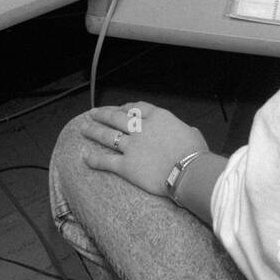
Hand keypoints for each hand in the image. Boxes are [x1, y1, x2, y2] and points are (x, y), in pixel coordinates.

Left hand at [81, 102, 207, 194]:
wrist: (189, 171)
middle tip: (93, 113)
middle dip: (103, 114)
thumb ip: (185, 130)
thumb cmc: (195, 154)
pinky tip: (85, 157)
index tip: (119, 109)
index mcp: (158, 117)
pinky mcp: (126, 165)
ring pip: (108, 135)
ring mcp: (132, 146)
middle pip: (117, 118)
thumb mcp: (193, 134)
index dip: (126, 108)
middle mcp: (142, 128)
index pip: (137, 108)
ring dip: (94, 131)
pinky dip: (94, 159)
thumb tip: (189, 132)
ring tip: (84, 128)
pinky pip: (106, 160)